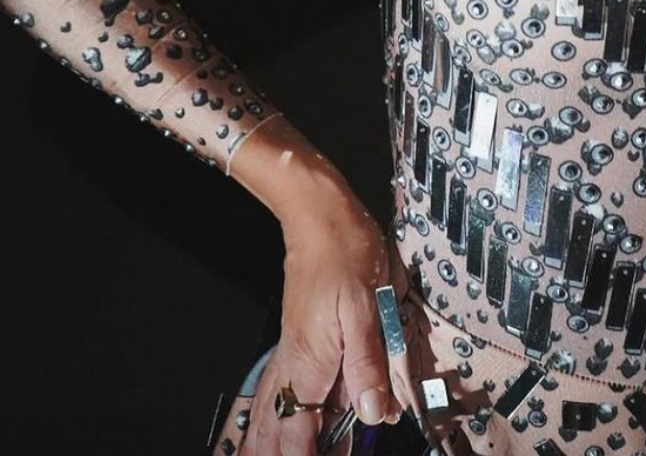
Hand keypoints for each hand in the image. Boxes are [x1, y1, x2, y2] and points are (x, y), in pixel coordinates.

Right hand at [240, 194, 416, 455]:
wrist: (320, 215)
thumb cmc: (344, 251)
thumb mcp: (368, 305)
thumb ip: (368, 362)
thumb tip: (374, 411)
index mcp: (312, 361)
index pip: (299, 435)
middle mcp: (295, 363)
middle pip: (277, 434)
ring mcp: (291, 353)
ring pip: (269, 417)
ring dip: (272, 444)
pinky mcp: (296, 341)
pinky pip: (275, 393)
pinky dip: (272, 421)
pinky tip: (276, 429)